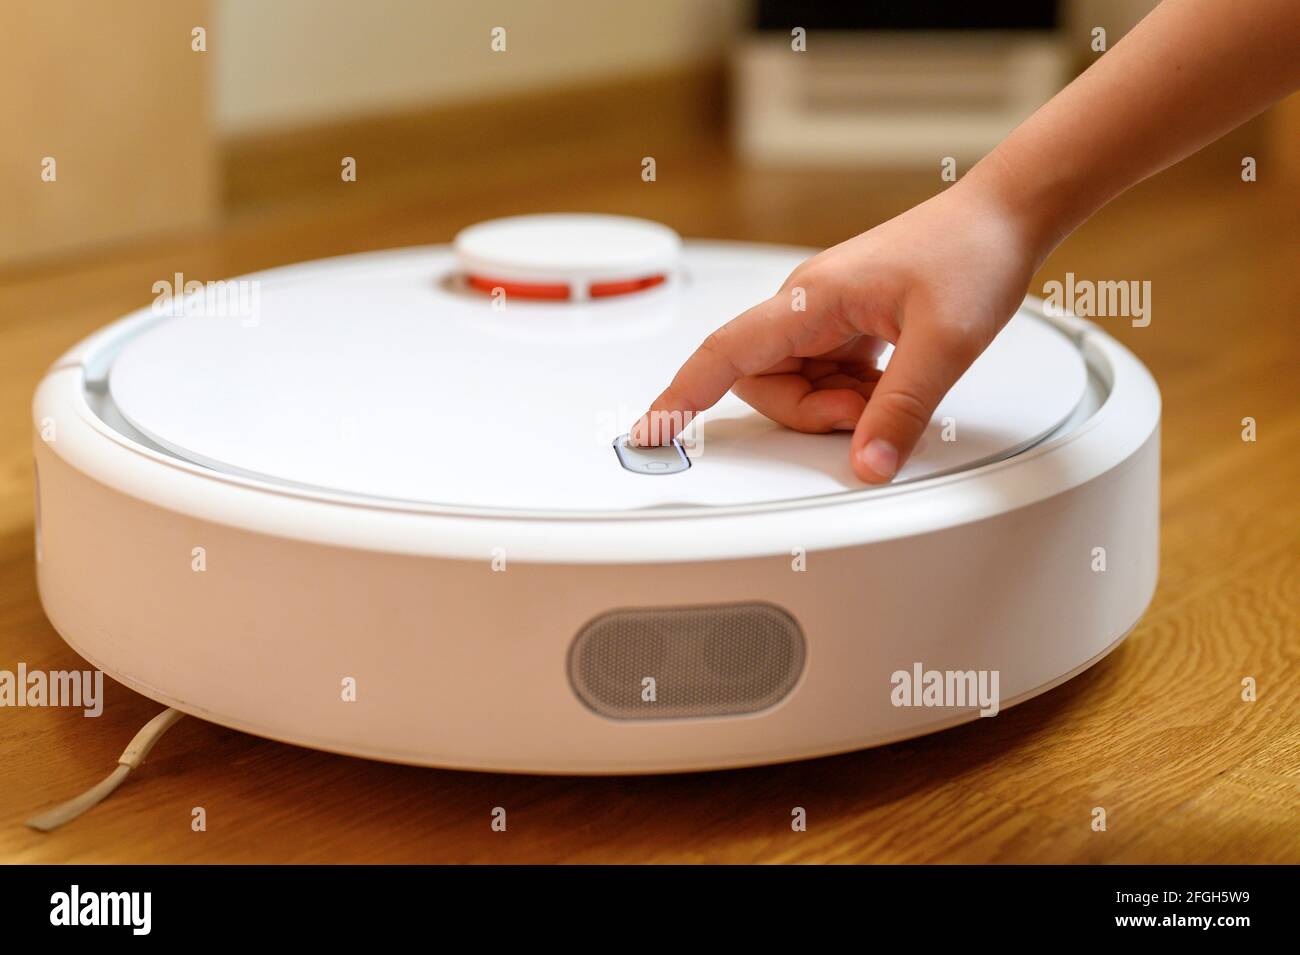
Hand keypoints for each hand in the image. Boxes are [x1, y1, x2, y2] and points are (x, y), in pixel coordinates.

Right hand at [629, 179, 1039, 482]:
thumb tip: (867, 465)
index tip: (652, 430)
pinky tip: (893, 381)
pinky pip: (826, 373)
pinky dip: (853, 393)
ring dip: (834, 404)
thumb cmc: (972, 254)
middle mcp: (808, 303)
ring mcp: (827, 313)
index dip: (682, 396)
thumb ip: (901, 411)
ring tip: (892, 390)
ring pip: (796, 382)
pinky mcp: (849, 322)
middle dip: (806, 413)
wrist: (1006, 215)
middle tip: (865, 414)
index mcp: (811, 297)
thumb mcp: (944, 344)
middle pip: (763, 381)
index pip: (725, 353)